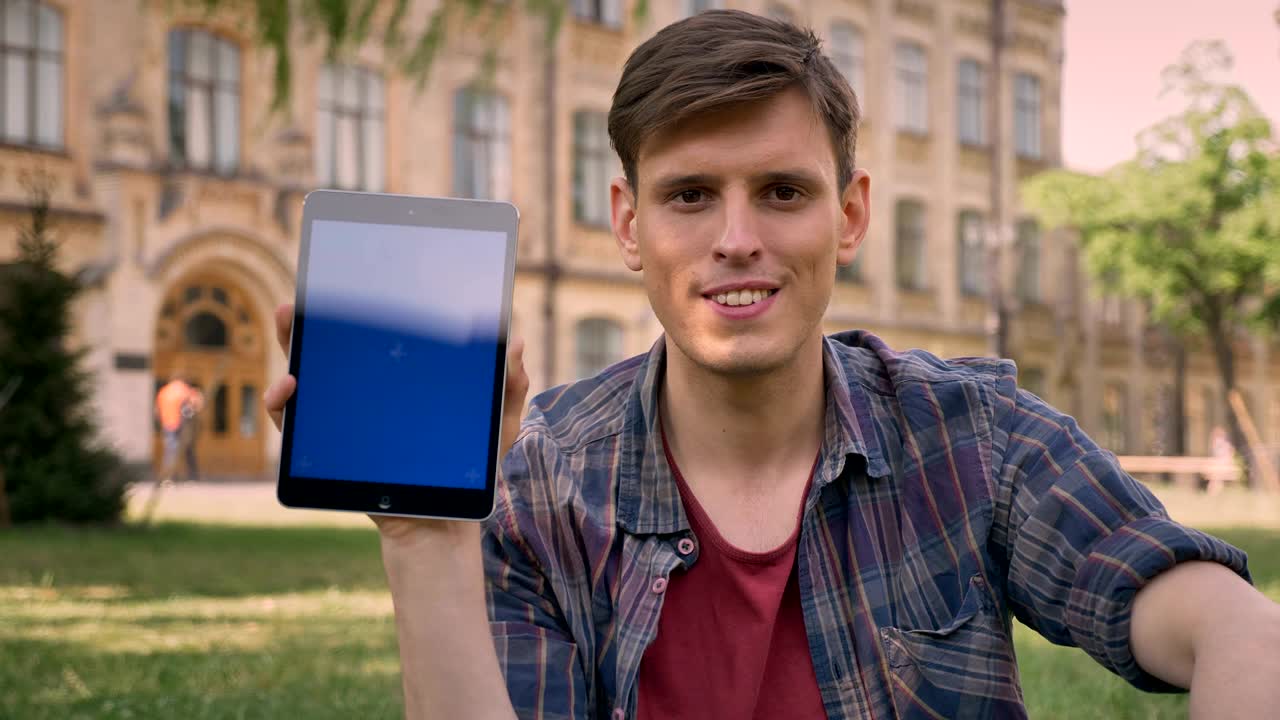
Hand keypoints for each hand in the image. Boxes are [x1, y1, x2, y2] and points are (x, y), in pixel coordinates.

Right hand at [263, 303, 530, 540]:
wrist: (448, 524)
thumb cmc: (469, 470)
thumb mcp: (497, 425)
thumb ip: (510, 386)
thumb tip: (517, 341)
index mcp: (401, 381)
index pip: (372, 335)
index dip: (354, 307)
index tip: (343, 276)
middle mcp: (366, 396)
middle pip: (328, 350)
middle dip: (306, 320)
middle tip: (294, 301)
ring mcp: (343, 422)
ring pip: (304, 382)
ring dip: (289, 352)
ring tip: (290, 329)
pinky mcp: (330, 452)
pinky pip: (296, 428)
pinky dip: (285, 408)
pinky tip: (290, 392)